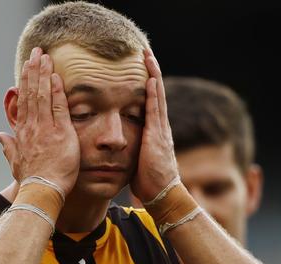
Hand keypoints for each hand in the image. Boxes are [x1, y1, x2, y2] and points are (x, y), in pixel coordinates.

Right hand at [0, 47, 79, 194]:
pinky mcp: (61, 133)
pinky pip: (58, 108)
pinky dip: (57, 91)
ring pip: (43, 95)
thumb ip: (9, 147)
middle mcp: (32, 127)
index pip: (23, 101)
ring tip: (45, 57)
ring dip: (44, 74)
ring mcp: (45, 129)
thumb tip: (0, 136)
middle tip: (36, 52)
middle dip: (34, 70)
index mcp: (22, 133)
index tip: (27, 67)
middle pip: (31, 93)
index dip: (25, 82)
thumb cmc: (31, 180)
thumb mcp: (16, 162)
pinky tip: (56, 77)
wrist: (41, 192)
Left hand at [130, 49, 179, 202]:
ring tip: (148, 56)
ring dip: (153, 75)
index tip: (141, 67)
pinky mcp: (157, 136)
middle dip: (151, 72)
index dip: (146, 83)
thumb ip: (132, 148)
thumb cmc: (148, 182)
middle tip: (145, 51)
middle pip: (155, 92)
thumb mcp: (137, 160)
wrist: (162, 194)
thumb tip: (118, 145)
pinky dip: (154, 93)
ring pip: (157, 96)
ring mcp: (160, 130)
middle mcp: (159, 126)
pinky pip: (155, 110)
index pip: (149, 101)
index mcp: (154, 131)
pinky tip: (150, 79)